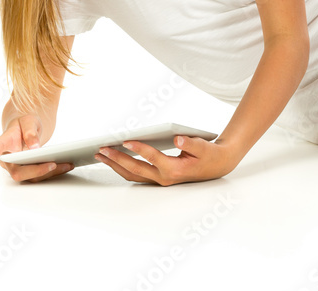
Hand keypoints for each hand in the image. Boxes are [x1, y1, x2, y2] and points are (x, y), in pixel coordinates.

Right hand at [0, 114, 73, 182]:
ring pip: (30, 177)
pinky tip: (66, 165)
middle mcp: (8, 160)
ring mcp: (17, 167)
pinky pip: (39, 175)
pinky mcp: (28, 171)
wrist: (26, 129)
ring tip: (67, 164)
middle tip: (53, 164)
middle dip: (36, 171)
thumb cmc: (24, 124)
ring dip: (50, 173)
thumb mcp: (28, 121)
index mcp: (4, 144)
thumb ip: (30, 131)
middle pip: (18, 172)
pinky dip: (54, 172)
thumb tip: (34, 146)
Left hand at [94, 136, 238, 185]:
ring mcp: (159, 179)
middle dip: (117, 159)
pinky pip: (136, 175)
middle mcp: (164, 177)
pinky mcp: (157, 177)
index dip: (138, 148)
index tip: (125, 140)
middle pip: (135, 169)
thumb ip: (191, 143)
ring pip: (132, 175)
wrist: (216, 166)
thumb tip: (177, 138)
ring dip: (115, 165)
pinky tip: (113, 160)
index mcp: (175, 169)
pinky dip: (122, 168)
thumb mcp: (204, 147)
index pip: (152, 158)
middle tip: (102, 149)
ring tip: (101, 155)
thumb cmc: (209, 155)